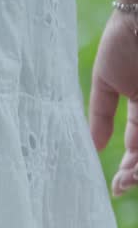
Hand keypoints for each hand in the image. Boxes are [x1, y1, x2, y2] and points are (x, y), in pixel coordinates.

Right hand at [90, 11, 137, 196]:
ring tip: (131, 175)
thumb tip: (93, 147)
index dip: (129, 168)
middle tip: (125, 183)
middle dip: (137, 171)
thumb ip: (101, 114)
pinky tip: (137, 162)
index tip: (115, 187)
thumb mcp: (105, 80)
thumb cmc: (123, 40)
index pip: (137, 146)